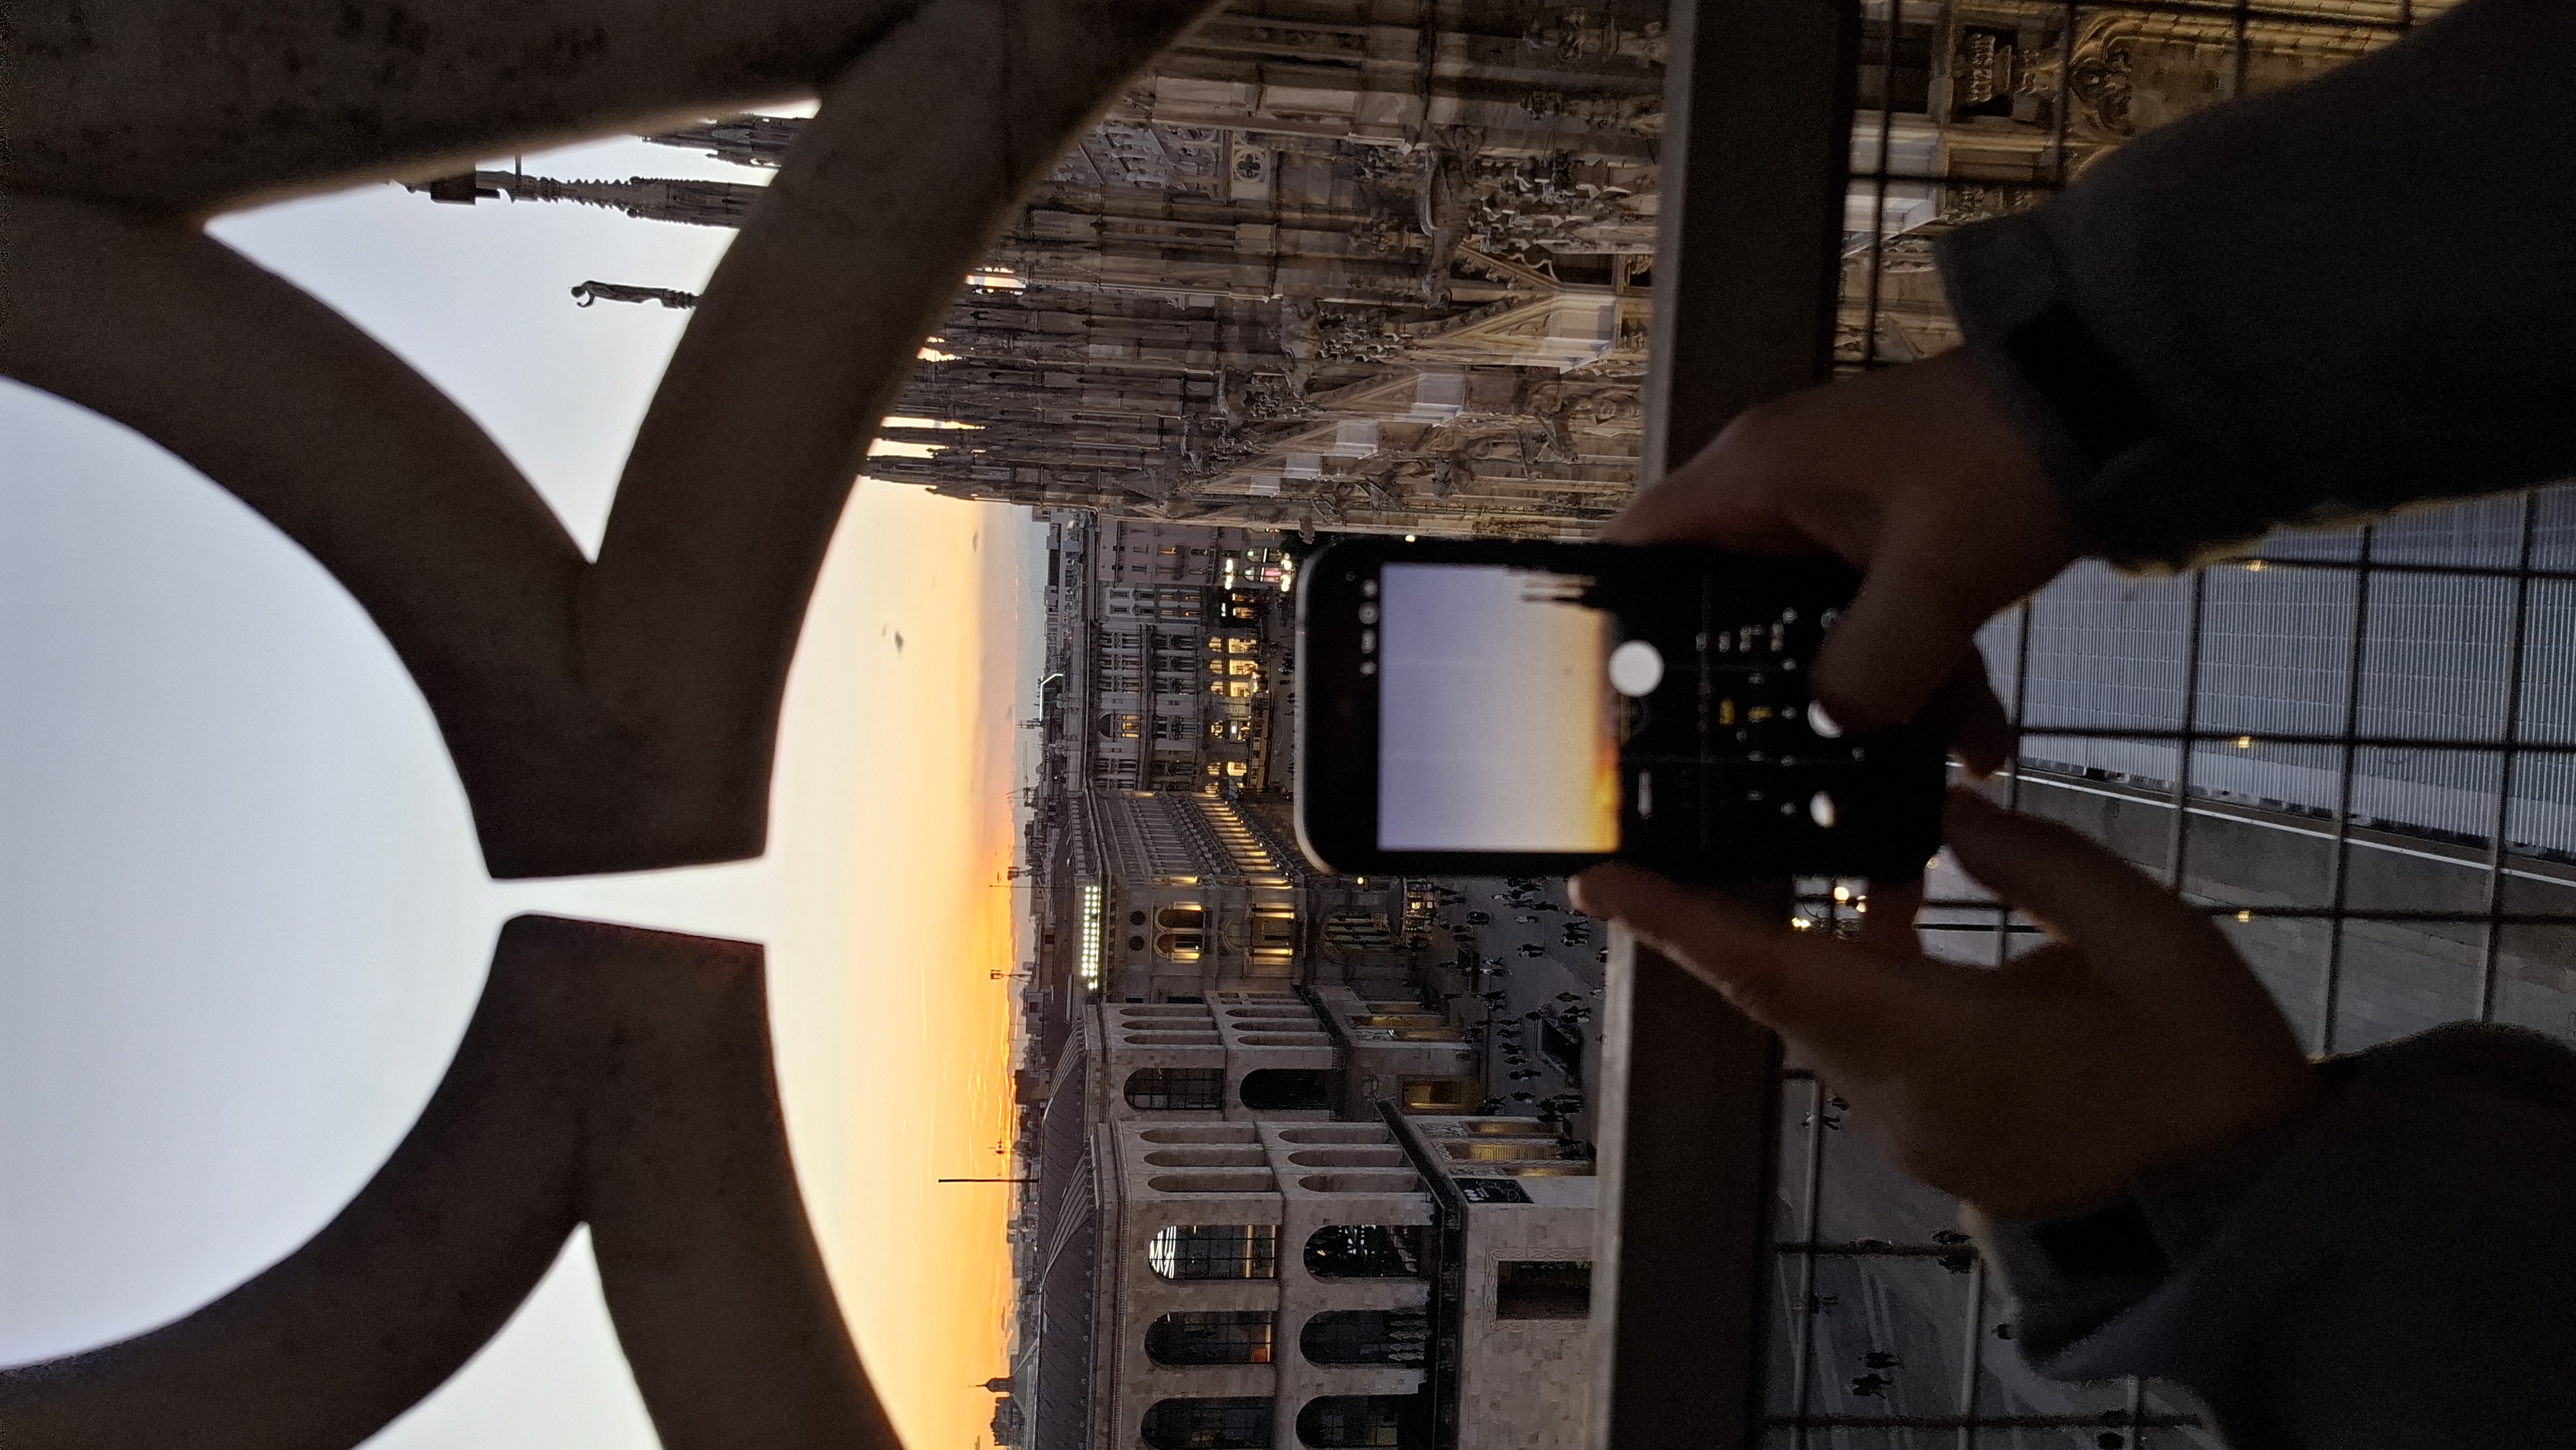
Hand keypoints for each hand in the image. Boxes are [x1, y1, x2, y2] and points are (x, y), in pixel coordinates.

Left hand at [1571, 790, 2321, 1219]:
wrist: (2255, 1214)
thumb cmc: (2208, 1075)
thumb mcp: (2144, 937)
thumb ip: (2034, 861)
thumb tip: (1945, 813)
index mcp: (1931, 1047)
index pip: (1770, 969)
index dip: (1677, 921)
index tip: (1598, 883)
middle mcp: (1896, 1099)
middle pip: (1782, 993)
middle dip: (1727, 917)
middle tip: (1675, 843)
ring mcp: (1915, 1132)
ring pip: (1826, 1019)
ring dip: (1813, 942)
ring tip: (1822, 850)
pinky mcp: (1945, 1142)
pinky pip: (1871, 1049)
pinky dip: (1865, 982)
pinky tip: (1901, 916)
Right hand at [1603, 350, 2080, 759]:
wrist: (2122, 397)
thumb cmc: (2007, 459)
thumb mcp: (1938, 577)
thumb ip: (1874, 667)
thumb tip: (1833, 732)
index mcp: (1754, 478)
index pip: (1636, 550)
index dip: (1614, 629)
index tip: (1622, 716)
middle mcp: (1779, 497)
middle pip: (1724, 614)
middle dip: (1755, 699)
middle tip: (1760, 780)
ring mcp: (1839, 521)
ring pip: (1816, 634)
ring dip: (1867, 706)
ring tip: (1911, 782)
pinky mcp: (1896, 543)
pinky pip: (1883, 626)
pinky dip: (1924, 680)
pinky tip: (1978, 744)